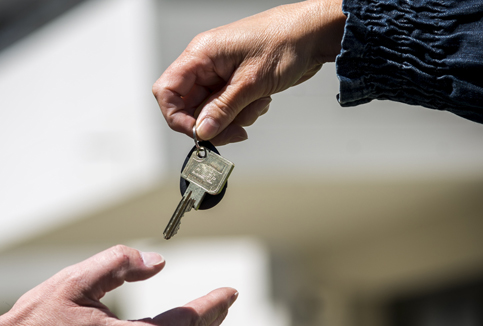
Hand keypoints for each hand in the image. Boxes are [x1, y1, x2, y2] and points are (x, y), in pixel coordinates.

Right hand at [152, 0, 344, 145]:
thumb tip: (201, 131)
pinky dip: (243, 113)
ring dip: (232, 118)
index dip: (177, 117)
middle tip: (234, 130)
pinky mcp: (235, 82)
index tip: (198, 133)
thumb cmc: (286, 41)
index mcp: (201, 54)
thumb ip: (222, 109)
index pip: (167, 91)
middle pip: (189, 106)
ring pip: (210, 112)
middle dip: (212, 123)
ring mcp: (220, 74)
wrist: (314, 35)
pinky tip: (260, 101)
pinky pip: (228, 108)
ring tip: (255, 105)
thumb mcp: (251, 82)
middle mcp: (206, 64)